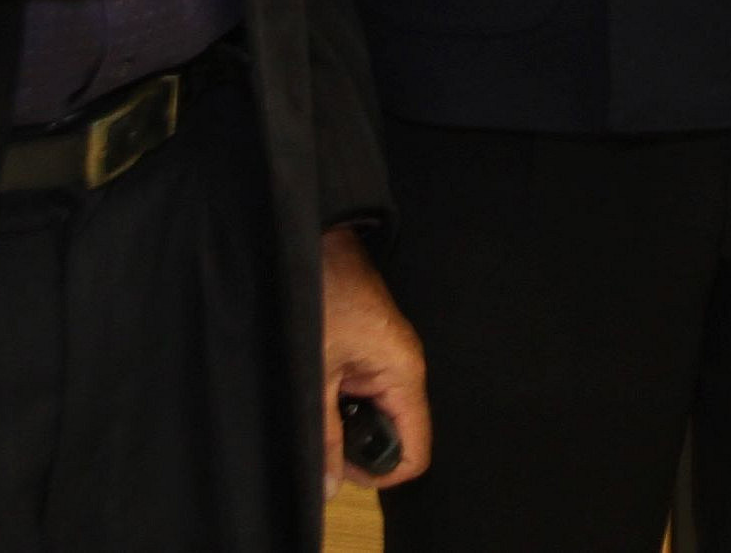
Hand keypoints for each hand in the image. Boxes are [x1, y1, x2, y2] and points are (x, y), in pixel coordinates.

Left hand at [320, 227, 430, 494]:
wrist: (317, 242)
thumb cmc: (322, 298)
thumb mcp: (316, 373)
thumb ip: (323, 434)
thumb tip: (329, 488)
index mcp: (403, 374)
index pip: (415, 452)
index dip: (380, 472)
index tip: (340, 468)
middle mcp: (405, 368)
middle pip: (397, 434)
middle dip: (360, 447)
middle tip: (322, 438)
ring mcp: (390, 356)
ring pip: (380, 413)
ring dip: (349, 423)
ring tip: (317, 407)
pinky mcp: (374, 347)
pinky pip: (370, 391)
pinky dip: (346, 400)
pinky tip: (321, 387)